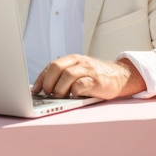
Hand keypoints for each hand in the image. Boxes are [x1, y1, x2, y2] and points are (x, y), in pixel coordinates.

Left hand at [30, 54, 145, 99]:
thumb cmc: (96, 76)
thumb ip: (65, 76)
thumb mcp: (79, 71)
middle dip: (48, 82)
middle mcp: (80, 62)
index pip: (52, 65)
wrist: (120, 76)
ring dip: (59, 88)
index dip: (42, 78)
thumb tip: (45, 90)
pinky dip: (74, 92)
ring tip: (58, 96)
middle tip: (47, 93)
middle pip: (57, 67)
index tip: (35, 90)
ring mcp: (89, 70)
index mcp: (72, 59)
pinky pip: (81, 85)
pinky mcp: (97, 81)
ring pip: (68, 75)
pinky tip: (73, 96)